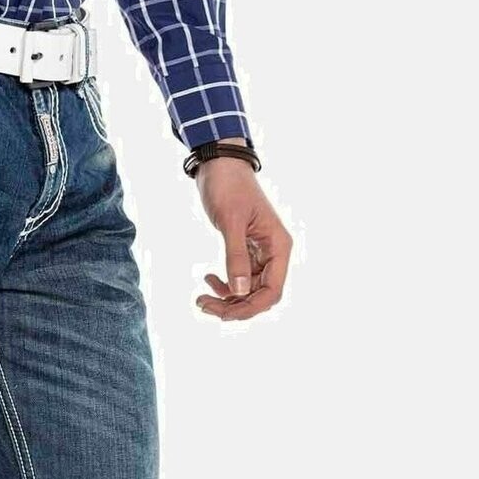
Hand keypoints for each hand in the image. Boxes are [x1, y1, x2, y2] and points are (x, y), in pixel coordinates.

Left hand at [194, 149, 291, 321]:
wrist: (220, 165)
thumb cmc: (228, 186)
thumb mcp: (230, 222)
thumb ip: (235, 257)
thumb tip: (239, 292)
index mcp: (278, 246)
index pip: (272, 291)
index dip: (251, 307)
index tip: (224, 313)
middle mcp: (273, 253)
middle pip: (260, 296)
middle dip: (234, 306)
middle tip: (204, 305)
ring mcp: (260, 254)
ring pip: (248, 291)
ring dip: (226, 299)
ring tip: (201, 298)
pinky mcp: (246, 252)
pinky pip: (239, 280)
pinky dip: (224, 286)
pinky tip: (207, 279)